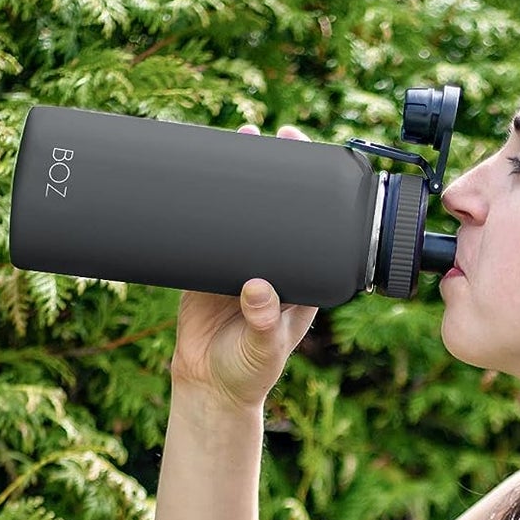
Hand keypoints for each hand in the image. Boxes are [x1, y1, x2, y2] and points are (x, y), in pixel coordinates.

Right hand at [171, 123, 318, 409]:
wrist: (208, 385)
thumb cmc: (249, 372)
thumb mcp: (262, 349)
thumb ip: (263, 323)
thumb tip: (257, 288)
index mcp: (304, 281)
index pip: (318, 229)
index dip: (318, 196)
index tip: (317, 163)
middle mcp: (277, 265)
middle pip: (283, 209)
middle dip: (281, 170)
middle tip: (280, 133)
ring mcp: (242, 261)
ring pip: (246, 209)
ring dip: (243, 174)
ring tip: (242, 134)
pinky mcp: (208, 263)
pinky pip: (208, 224)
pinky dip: (205, 196)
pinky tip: (201, 168)